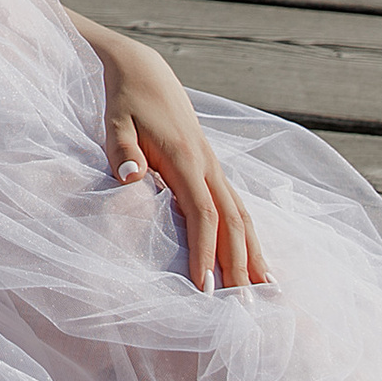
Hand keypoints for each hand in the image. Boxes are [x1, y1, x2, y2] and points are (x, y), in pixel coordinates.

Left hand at [78, 23, 269, 292]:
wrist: (143, 71)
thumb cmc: (124, 101)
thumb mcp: (114, 122)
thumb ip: (122, 151)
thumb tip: (131, 177)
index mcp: (185, 159)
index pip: (203, 214)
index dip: (206, 252)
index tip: (205, 288)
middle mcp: (208, 166)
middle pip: (234, 221)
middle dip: (240, 264)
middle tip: (246, 309)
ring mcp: (214, 167)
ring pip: (243, 215)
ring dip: (254, 253)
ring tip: (266, 291)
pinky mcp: (212, 168)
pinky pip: (238, 207)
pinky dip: (250, 235)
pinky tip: (256, 260)